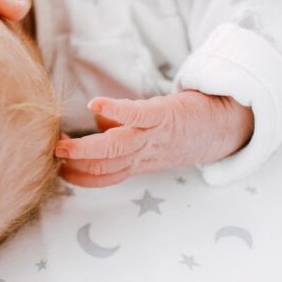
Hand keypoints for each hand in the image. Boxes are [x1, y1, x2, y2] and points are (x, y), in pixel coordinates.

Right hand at [55, 90, 253, 187]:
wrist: (229, 124)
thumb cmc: (186, 130)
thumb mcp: (153, 140)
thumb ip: (124, 134)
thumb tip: (98, 119)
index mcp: (140, 161)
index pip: (106, 175)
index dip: (82, 176)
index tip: (58, 170)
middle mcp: (145, 153)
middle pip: (107, 164)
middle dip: (78, 164)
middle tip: (52, 157)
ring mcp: (154, 135)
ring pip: (116, 147)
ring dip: (88, 148)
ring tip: (63, 143)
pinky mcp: (165, 115)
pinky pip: (138, 115)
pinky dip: (117, 111)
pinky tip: (95, 105)